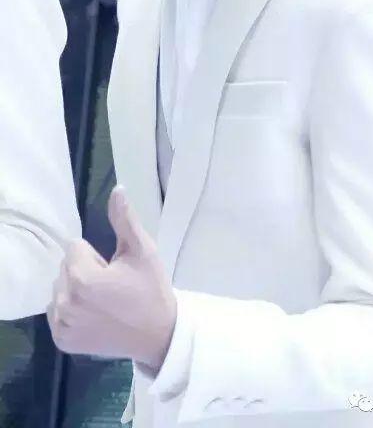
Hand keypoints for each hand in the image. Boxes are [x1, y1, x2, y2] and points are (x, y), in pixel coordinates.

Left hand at [46, 185, 176, 370]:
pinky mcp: (63, 341)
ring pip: (59, 289)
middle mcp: (65, 302)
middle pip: (64, 267)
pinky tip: (94, 315)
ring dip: (76, 289)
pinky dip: (71, 310)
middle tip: (111, 286)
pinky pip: (57, 312)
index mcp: (81, 278)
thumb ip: (124, 219)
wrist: (158, 334)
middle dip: (84, 270)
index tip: (114, 270)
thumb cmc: (151, 289)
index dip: (96, 255)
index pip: (74, 247)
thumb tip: (117, 190)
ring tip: (104, 301)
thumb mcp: (142, 251)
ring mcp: (62, 324)